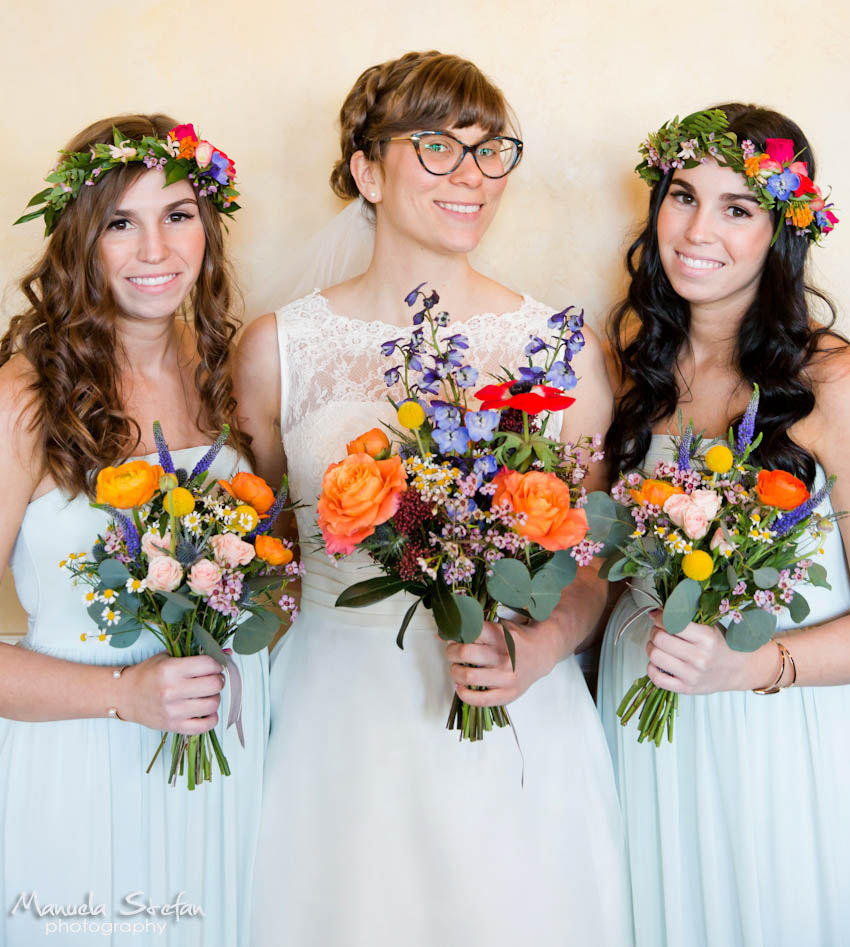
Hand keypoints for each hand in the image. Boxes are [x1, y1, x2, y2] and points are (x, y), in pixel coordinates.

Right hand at [119, 653, 223, 732]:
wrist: (124, 696)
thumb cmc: (148, 674)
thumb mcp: (168, 656)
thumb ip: (197, 653)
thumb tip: (228, 651)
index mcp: (171, 670)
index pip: (209, 664)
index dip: (217, 663)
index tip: (214, 665)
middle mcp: (172, 691)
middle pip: (214, 685)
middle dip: (218, 680)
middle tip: (212, 679)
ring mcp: (173, 711)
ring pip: (212, 704)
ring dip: (214, 698)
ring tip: (206, 694)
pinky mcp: (173, 727)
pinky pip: (205, 726)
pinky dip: (211, 718)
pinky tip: (205, 711)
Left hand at [444, 617, 557, 706]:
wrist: (540, 654)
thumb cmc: (516, 640)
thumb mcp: (499, 626)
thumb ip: (474, 629)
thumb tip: (440, 635)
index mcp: (501, 636)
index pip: (470, 632)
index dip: (456, 635)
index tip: (453, 637)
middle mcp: (504, 657)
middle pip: (465, 653)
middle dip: (451, 652)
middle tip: (452, 653)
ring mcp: (506, 678)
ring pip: (467, 676)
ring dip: (454, 672)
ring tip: (457, 669)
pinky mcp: (507, 695)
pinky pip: (478, 700)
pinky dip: (463, 694)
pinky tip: (460, 687)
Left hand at [645, 611, 773, 693]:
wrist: (740, 670)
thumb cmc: (723, 645)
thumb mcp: (710, 626)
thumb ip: (685, 617)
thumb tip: (654, 612)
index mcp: (706, 638)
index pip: (671, 623)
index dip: (660, 618)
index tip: (660, 617)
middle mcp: (699, 658)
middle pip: (660, 639)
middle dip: (654, 631)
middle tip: (658, 630)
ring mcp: (692, 675)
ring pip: (655, 657)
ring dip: (651, 647)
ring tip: (658, 645)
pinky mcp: (686, 688)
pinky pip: (657, 679)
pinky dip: (652, 668)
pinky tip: (658, 662)